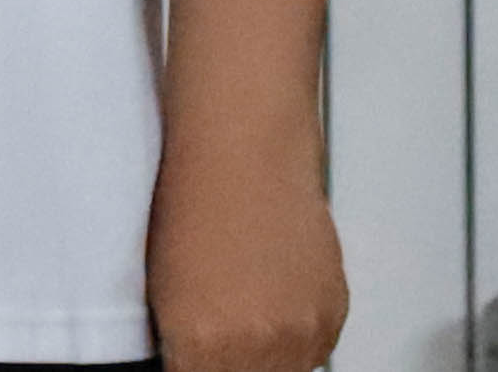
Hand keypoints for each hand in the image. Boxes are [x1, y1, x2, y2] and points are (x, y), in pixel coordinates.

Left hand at [148, 133, 348, 371]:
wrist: (243, 148)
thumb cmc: (193, 202)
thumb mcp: (164, 291)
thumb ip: (186, 347)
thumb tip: (191, 360)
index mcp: (205, 348)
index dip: (195, 367)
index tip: (196, 355)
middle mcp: (259, 348)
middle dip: (232, 365)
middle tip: (222, 339)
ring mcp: (302, 331)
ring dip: (270, 357)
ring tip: (250, 316)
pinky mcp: (334, 312)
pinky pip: (316, 349)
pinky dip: (298, 335)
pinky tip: (276, 300)